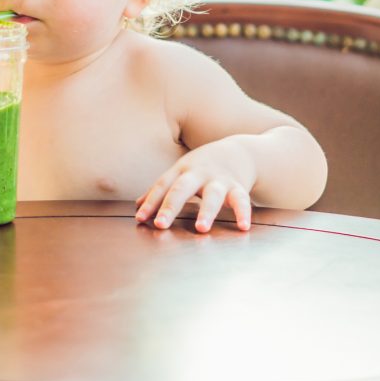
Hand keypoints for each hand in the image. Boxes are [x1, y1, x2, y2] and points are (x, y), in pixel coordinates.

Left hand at [135, 143, 255, 233]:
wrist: (239, 152)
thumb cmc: (203, 166)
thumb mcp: (181, 172)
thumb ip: (162, 189)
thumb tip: (137, 205)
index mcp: (181, 171)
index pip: (163, 185)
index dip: (151, 202)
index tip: (140, 218)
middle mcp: (199, 174)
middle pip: (182, 188)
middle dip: (170, 206)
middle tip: (161, 224)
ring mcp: (219, 180)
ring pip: (212, 195)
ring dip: (206, 211)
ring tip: (201, 228)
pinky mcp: (238, 186)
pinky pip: (241, 200)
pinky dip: (243, 213)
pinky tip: (243, 227)